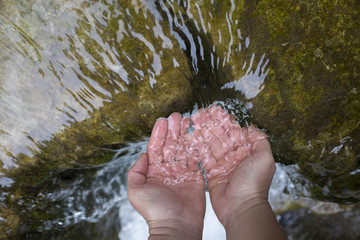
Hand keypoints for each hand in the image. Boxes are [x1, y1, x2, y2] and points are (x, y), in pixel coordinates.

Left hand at [127, 113, 205, 238]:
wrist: (176, 225)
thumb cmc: (154, 210)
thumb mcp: (136, 190)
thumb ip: (135, 171)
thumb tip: (142, 155)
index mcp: (154, 171)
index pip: (156, 147)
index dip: (158, 133)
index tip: (162, 120)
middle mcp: (168, 169)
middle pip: (170, 145)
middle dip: (173, 129)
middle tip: (176, 115)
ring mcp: (182, 172)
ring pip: (183, 148)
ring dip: (184, 134)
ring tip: (186, 119)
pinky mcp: (196, 177)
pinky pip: (196, 158)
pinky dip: (196, 145)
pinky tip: (196, 134)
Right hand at [190, 106, 273, 224]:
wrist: (241, 207)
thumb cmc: (254, 183)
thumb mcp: (265, 158)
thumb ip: (260, 141)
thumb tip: (251, 127)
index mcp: (246, 151)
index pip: (233, 131)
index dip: (223, 120)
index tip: (214, 110)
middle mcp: (233, 156)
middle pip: (220, 135)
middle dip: (210, 123)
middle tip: (200, 112)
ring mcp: (221, 164)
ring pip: (210, 144)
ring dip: (202, 132)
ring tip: (193, 121)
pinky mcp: (211, 173)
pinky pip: (203, 157)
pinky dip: (197, 146)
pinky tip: (191, 136)